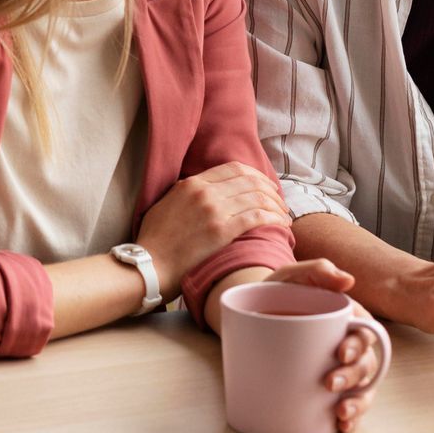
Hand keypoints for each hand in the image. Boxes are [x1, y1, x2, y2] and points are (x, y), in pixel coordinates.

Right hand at [136, 162, 289, 299]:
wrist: (149, 264)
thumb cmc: (155, 240)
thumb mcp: (167, 204)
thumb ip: (188, 194)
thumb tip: (205, 193)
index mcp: (192, 183)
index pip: (233, 168)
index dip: (255, 175)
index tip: (265, 186)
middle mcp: (205, 192)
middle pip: (250, 180)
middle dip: (270, 190)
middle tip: (280, 201)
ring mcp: (214, 210)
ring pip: (257, 197)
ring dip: (276, 205)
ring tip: (284, 216)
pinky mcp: (222, 231)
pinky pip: (257, 217)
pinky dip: (273, 218)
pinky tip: (281, 225)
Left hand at [262, 260, 381, 432]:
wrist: (254, 313)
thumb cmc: (278, 292)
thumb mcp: (291, 276)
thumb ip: (317, 271)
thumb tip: (346, 279)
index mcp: (346, 318)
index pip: (364, 331)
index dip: (358, 344)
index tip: (341, 353)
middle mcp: (348, 344)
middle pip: (364, 362)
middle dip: (353, 376)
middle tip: (330, 383)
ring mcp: (339, 366)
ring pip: (362, 386)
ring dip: (358, 401)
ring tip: (341, 412)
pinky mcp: (328, 385)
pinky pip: (348, 402)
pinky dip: (351, 416)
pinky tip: (343, 425)